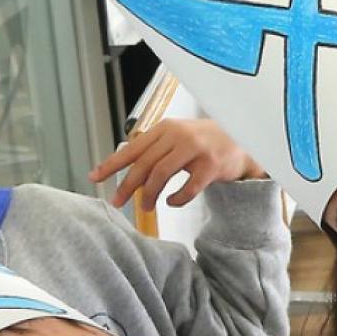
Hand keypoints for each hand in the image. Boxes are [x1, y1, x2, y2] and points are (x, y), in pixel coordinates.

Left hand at [89, 117, 266, 211]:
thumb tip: (122, 165)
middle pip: (144, 164)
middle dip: (127, 186)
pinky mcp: (211, 166)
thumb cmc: (203, 142)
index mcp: (165, 128)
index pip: (132, 149)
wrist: (242, 140)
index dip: (111, 164)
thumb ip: (154, 148)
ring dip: (149, 195)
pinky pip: (188, 188)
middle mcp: (178, 136)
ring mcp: (196, 150)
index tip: (94, 177)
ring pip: (161, 175)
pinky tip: (172, 202)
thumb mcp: (176, 137)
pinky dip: (176, 199)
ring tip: (145, 207)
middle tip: (117, 202)